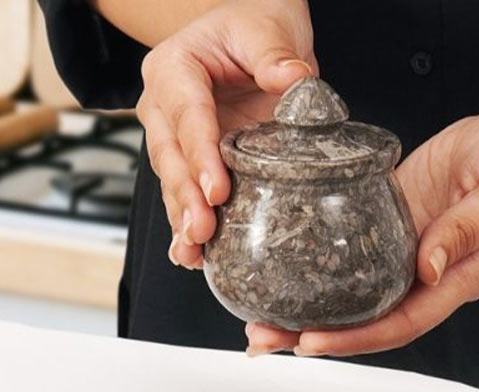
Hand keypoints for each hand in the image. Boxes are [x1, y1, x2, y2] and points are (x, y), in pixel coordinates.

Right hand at [136, 0, 315, 267]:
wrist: (254, 39)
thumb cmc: (255, 29)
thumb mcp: (266, 30)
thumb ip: (274, 54)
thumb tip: (295, 80)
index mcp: (174, 69)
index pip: (187, 115)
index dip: (200, 156)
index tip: (216, 190)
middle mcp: (164, 107)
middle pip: (171, 156)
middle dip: (186, 198)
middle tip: (202, 231)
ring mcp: (175, 138)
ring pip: (173, 183)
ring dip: (183, 220)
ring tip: (193, 253)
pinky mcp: (193, 163)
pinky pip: (186, 196)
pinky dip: (188, 226)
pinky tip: (194, 256)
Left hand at [245, 107, 478, 355]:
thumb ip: (466, 232)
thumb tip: (426, 269)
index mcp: (454, 281)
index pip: (401, 323)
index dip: (358, 338)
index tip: (314, 342)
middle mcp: (422, 277)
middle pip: (366, 321)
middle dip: (317, 336)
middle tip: (266, 340)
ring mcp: (400, 253)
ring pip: (349, 294)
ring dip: (306, 310)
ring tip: (259, 321)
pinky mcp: (383, 225)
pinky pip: (345, 253)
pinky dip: (313, 267)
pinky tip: (280, 269)